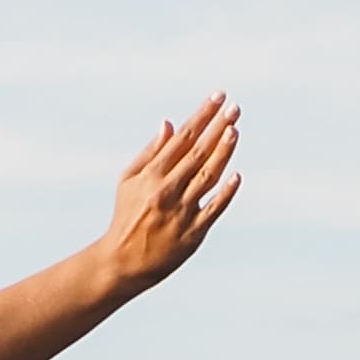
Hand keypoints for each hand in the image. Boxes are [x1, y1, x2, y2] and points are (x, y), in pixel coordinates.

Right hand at [100, 96, 240, 287]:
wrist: (123, 262)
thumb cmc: (127, 216)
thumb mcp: (128, 181)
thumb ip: (150, 152)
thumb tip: (170, 124)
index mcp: (152, 175)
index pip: (182, 138)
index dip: (202, 116)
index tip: (218, 98)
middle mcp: (167, 190)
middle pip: (198, 153)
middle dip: (217, 128)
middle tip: (235, 108)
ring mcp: (181, 212)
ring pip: (207, 177)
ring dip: (223, 153)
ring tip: (235, 130)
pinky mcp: (193, 233)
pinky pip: (213, 209)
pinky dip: (225, 193)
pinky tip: (236, 175)